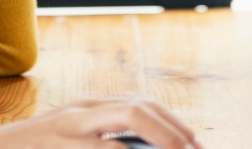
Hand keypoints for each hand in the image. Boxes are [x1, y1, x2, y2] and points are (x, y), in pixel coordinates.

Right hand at [0, 99, 200, 148]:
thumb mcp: (70, 141)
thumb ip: (104, 143)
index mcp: (87, 109)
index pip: (140, 106)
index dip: (172, 124)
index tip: (194, 144)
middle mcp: (80, 111)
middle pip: (138, 108)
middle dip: (173, 129)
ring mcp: (67, 126)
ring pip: (125, 117)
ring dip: (159, 136)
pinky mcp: (57, 142)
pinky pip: (99, 147)